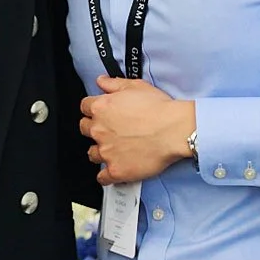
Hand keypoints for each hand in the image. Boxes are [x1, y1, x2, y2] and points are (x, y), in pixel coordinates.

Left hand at [78, 75, 195, 185]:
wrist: (174, 130)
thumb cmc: (160, 109)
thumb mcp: (136, 86)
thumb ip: (114, 84)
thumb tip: (101, 81)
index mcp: (101, 108)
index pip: (85, 107)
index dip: (93, 109)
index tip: (99, 112)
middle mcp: (99, 130)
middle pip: (85, 129)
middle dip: (94, 129)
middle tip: (107, 130)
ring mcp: (106, 151)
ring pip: (92, 154)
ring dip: (99, 152)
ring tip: (112, 151)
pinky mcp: (116, 170)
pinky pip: (103, 177)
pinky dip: (106, 176)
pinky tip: (111, 172)